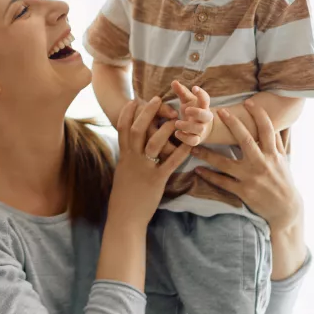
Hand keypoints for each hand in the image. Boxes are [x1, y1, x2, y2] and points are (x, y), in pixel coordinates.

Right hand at [111, 97, 191, 225]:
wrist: (125, 216)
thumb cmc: (124, 196)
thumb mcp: (123, 173)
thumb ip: (128, 159)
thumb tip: (130, 150)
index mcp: (124, 156)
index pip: (123, 128)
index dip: (128, 113)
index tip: (134, 100)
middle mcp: (132, 159)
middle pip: (138, 129)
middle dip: (147, 112)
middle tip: (157, 98)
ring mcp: (144, 168)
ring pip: (153, 142)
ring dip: (165, 128)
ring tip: (176, 118)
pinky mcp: (156, 180)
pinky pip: (170, 162)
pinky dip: (181, 152)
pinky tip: (191, 144)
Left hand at [171, 81, 212, 145]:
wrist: (200, 129)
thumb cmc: (192, 111)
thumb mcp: (186, 100)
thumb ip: (181, 91)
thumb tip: (174, 81)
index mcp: (203, 106)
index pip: (205, 99)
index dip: (201, 93)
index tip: (194, 88)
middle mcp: (204, 118)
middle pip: (206, 115)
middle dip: (198, 112)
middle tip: (186, 110)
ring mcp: (201, 129)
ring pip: (199, 129)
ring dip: (188, 126)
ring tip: (176, 123)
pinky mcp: (197, 139)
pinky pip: (193, 141)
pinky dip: (185, 138)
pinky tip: (176, 133)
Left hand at [191, 100, 301, 232]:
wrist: (286, 209)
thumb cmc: (283, 181)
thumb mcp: (283, 161)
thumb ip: (276, 143)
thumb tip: (276, 123)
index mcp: (272, 154)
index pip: (267, 130)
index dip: (258, 115)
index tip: (249, 101)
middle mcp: (262, 164)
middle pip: (245, 140)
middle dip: (232, 124)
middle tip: (218, 111)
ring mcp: (251, 178)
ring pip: (225, 163)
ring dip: (207, 154)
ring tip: (193, 145)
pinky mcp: (243, 192)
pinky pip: (222, 182)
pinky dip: (209, 176)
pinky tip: (198, 169)